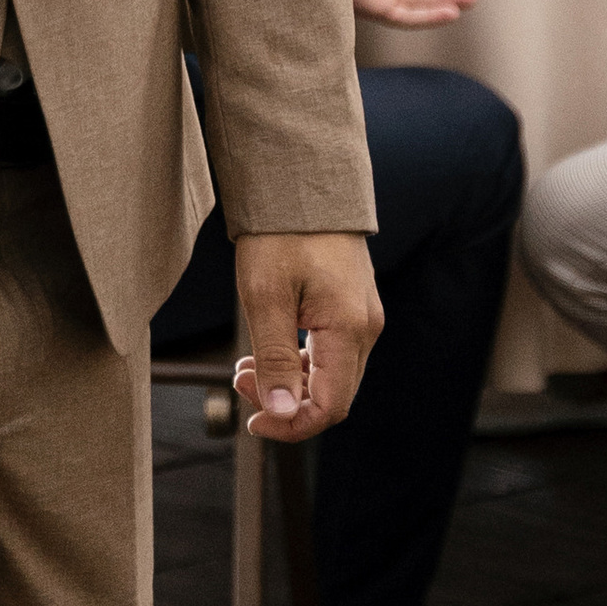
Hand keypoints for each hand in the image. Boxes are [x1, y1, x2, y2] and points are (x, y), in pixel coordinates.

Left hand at [231, 230, 380, 442]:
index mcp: (349, 328)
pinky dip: (300, 361)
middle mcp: (366, 327)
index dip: (291, 425)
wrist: (300, 180)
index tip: (253, 421)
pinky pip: (331, 351)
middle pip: (334, 395)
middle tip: (240, 381)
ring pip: (331, 375)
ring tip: (247, 367)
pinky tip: (268, 349)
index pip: (330, 406)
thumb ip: (275, 359)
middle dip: (287, 403)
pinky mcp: (352, 305)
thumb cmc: (280, 232)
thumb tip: (282, 414)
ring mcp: (362, 316)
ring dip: (290, 382)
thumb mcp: (265, 296)